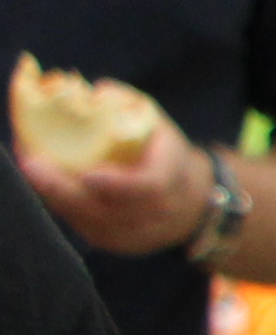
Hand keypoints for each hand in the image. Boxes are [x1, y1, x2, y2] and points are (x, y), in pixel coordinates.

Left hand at [18, 93, 212, 260]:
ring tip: (30, 168)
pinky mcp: (113, 242)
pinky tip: (41, 182)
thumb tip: (96, 92)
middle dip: (65, 189)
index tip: (88, 174)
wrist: (187, 201)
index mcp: (174, 180)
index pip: (150, 188)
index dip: (119, 184)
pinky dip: (58, 203)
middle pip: (107, 211)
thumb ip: (128, 104)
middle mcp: (158, 215)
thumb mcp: (157, 123)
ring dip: (53, 194)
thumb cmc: (162, 152)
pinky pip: (81, 225)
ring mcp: (135, 235)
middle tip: (32, 164)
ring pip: (88, 221)